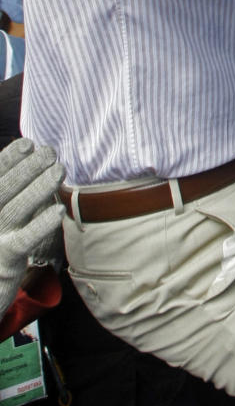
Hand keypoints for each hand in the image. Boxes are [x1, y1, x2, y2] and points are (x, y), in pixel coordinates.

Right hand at [0, 140, 64, 317]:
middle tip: (50, 153)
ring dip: (38, 189)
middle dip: (27, 168)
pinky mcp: (4, 262)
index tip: (28, 143)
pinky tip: (58, 211)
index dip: (8, 159)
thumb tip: (27, 153)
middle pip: (3, 189)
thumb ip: (8, 189)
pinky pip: (23, 241)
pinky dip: (40, 225)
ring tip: (59, 171)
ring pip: (15, 210)